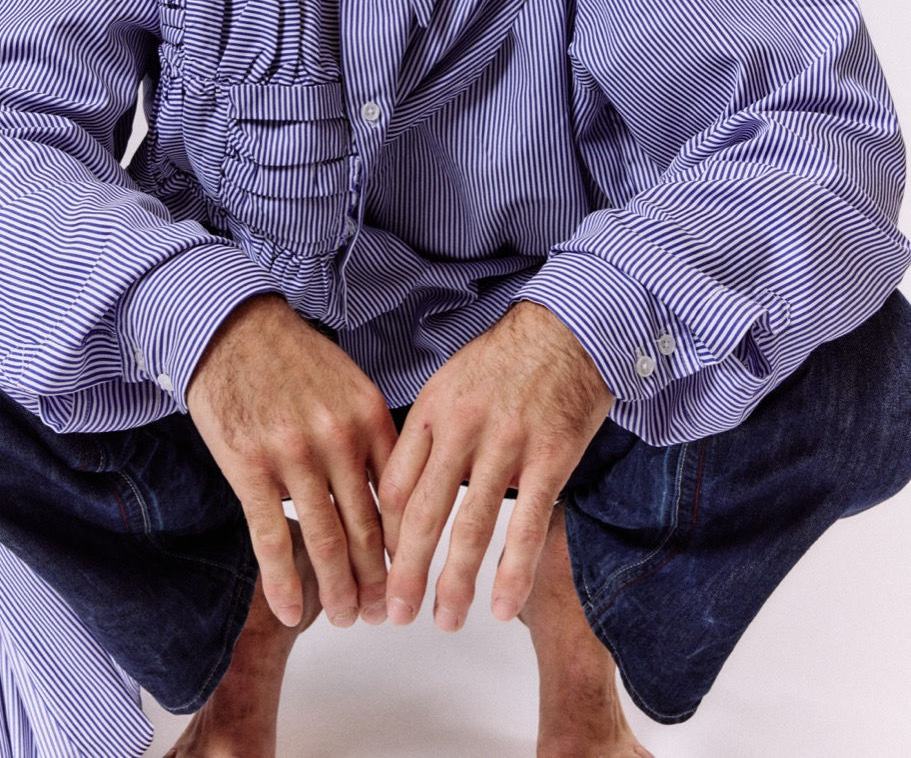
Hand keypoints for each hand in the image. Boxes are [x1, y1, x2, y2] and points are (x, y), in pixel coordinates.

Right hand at [185, 294, 397, 627]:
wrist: (233, 329)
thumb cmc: (294, 360)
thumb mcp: (349, 386)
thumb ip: (372, 437)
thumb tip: (394, 496)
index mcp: (369, 417)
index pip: (401, 497)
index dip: (408, 547)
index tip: (410, 578)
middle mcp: (337, 438)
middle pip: (368, 529)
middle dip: (378, 582)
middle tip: (384, 615)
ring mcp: (293, 454)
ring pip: (326, 540)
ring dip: (339, 591)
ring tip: (346, 619)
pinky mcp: (249, 466)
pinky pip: (271, 537)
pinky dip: (284, 582)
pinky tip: (291, 612)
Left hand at [378, 302, 611, 631]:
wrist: (568, 327)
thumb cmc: (505, 361)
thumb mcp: (450, 383)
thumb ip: (426, 435)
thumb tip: (399, 494)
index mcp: (431, 410)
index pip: (393, 486)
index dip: (384, 535)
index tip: (381, 567)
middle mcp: (462, 428)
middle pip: (422, 514)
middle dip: (405, 573)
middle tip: (395, 616)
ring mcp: (506, 443)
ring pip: (471, 527)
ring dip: (454, 583)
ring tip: (445, 620)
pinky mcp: (549, 457)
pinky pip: (526, 525)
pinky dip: (512, 572)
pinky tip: (501, 606)